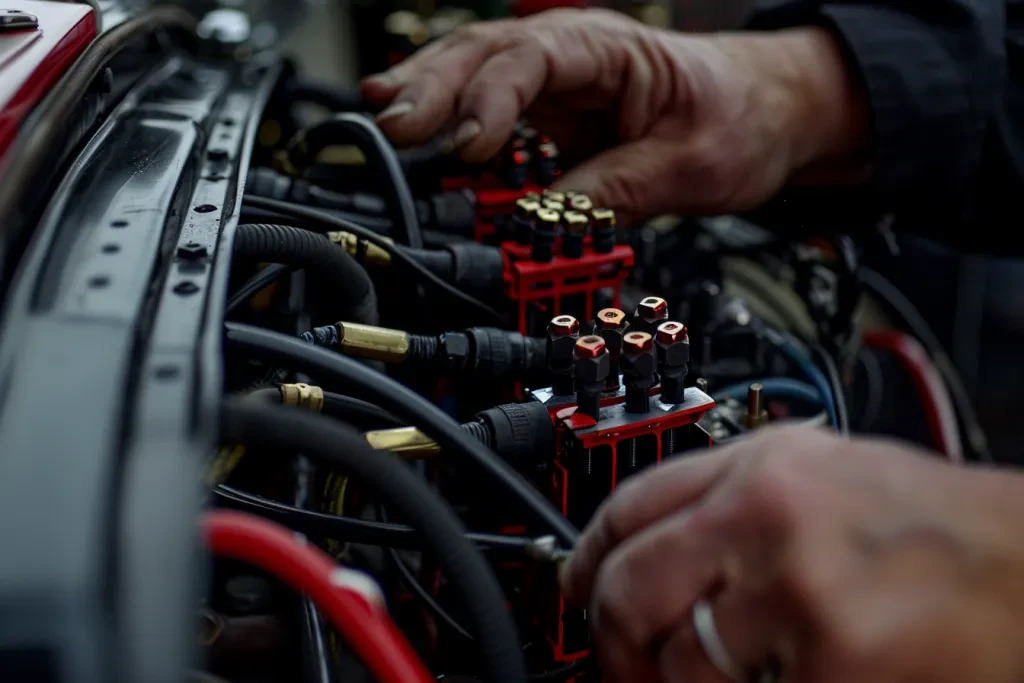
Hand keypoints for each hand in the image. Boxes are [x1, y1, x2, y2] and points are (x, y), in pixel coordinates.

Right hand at [361, 9, 867, 222]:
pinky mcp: (548, 116)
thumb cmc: (738, 119)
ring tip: (383, 118)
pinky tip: (414, 125)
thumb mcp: (686, 166)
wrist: (767, 113)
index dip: (492, 99)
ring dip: (426, 94)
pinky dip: (447, 116)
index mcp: (608, 50)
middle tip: (394, 126)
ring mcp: (555, 83)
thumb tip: (542, 225)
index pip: (532, 60)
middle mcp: (572, 56)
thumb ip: (612, 193)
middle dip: (433, 88)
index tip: (470, 145)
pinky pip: (485, 107)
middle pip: (484, 54)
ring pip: (473, 72)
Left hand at [560, 427, 1023, 682]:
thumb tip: (659, 537)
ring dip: (673, 682)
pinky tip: (774, 681)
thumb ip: (735, 495)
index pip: (630, 506)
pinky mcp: (829, 659)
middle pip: (627, 585)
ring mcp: (794, 588)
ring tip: (703, 680)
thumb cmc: (931, 523)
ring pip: (676, 657)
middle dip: (607, 637)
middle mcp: (766, 516)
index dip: (586, 554)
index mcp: (760, 465)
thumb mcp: (822, 473)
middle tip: (615, 661)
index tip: (575, 586)